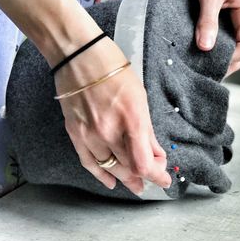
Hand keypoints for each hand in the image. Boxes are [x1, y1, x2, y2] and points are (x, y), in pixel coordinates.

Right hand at [0, 0, 170, 194]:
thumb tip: (155, 152)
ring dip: (126, 179)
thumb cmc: (112, 68)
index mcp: (131, 119)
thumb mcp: (139, 96)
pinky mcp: (75, 134)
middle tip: (153, 180)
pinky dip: (101, 175)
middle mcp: (109, 131)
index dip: (157, 175)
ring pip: (110, 169)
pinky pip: (89, 163)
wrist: (78, 55)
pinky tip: (111, 182)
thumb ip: (147, 129)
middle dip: (145, 177)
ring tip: (136, 186)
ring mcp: (90, 135)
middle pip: (129, 169)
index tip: (164, 177)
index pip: (144, 163)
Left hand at [191, 0, 239, 75]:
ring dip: (215, 54)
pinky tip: (196, 48)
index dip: (231, 57)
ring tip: (196, 59)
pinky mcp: (223, 21)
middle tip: (200, 66)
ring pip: (229, 48)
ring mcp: (234, 22)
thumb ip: (208, 21)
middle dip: (223, 61)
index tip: (209, 58)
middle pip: (239, 52)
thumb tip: (205, 47)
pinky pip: (220, 39)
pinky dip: (209, 45)